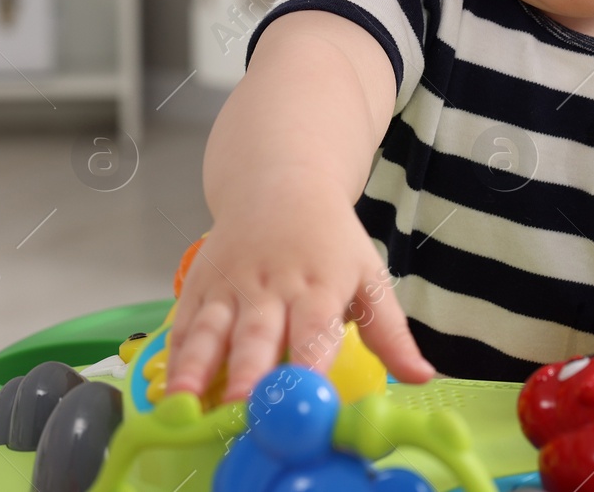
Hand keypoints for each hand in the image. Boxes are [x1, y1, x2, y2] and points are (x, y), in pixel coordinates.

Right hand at [162, 186, 434, 403]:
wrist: (278, 183)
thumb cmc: (328, 239)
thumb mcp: (368, 275)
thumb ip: (390, 333)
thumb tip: (424, 376)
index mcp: (318, 286)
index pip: (315, 331)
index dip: (309, 366)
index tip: (306, 403)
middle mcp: (271, 285)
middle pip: (258, 334)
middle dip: (249, 373)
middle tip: (242, 410)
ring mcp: (230, 285)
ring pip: (211, 329)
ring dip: (197, 368)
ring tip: (186, 403)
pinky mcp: (200, 285)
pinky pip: (185, 322)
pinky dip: (175, 354)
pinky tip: (169, 386)